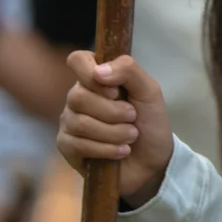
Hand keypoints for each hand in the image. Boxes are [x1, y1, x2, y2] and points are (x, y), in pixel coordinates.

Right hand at [56, 51, 173, 204]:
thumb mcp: (149, 92)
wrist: (154, 161)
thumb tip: (99, 71)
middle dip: (113, 112)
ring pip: (80, 123)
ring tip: (131, 136)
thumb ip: (129, 70)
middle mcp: (78, 98)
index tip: (115, 91)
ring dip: (114, 132)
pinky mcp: (67, 147)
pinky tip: (121, 151)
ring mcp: (70, 122)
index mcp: (96, 79)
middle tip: (133, 118)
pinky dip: (107, 149)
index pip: (77, 60)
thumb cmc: (150, 123)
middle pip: (78, 96)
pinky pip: (79, 144)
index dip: (92, 73)